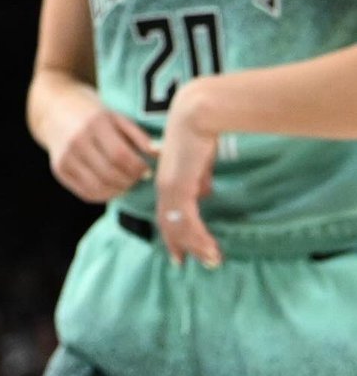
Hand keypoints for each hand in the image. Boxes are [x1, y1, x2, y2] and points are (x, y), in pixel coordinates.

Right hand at [48, 101, 158, 202]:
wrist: (55, 108)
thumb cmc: (93, 113)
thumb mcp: (116, 116)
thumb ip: (138, 135)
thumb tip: (159, 155)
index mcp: (95, 124)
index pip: (121, 156)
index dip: (138, 168)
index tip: (146, 170)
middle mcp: (77, 141)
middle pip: (110, 174)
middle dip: (130, 181)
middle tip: (137, 178)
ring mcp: (66, 157)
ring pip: (98, 188)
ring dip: (118, 190)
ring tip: (125, 182)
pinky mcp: (59, 170)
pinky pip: (86, 193)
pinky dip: (103, 195)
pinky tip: (110, 186)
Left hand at [155, 79, 222, 267]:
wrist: (197, 113)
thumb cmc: (201, 131)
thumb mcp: (200, 159)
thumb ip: (199, 176)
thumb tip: (203, 190)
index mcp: (167, 177)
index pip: (166, 211)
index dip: (173, 232)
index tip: (180, 251)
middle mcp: (164, 184)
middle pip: (168, 223)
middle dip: (181, 245)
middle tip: (193, 262)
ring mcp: (170, 186)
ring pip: (177, 226)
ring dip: (195, 245)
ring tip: (212, 259)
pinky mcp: (180, 186)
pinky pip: (187, 220)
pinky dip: (198, 237)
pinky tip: (211, 248)